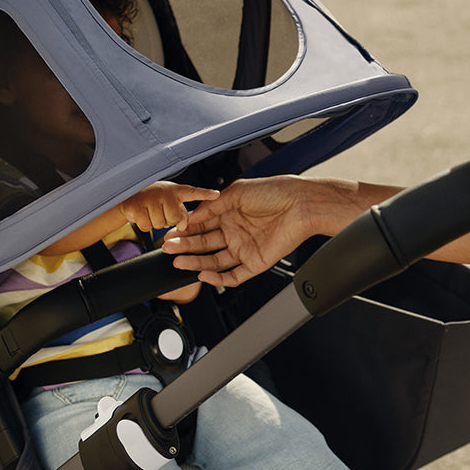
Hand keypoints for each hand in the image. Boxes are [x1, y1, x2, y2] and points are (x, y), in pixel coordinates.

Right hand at [120, 181, 218, 234]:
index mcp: (177, 191)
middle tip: (161, 212)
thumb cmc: (156, 199)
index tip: (215, 194)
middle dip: (168, 221)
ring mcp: (150, 198)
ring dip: (156, 223)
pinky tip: (143, 214)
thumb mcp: (172, 202)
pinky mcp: (137, 206)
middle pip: (174, 219)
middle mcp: (164, 192)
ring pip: (159, 224)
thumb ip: (182, 212)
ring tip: (152, 211)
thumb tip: (182, 225)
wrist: (131, 195)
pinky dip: (145, 225)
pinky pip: (147, 226)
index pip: (193, 192)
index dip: (205, 193)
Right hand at [162, 175, 323, 286]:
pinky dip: (217, 278)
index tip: (169, 234)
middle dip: (184, 246)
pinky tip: (202, 274)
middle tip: (168, 249)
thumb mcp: (237, 192)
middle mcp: (235, 231)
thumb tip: (190, 216)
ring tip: (177, 261)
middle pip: (204, 244)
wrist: (302, 204)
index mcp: (230, 213)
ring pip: (214, 261)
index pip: (201, 225)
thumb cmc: (276, 192)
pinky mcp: (256, 263)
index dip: (184, 230)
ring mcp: (245, 248)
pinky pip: (233, 276)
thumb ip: (212, 206)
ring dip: (195, 262)